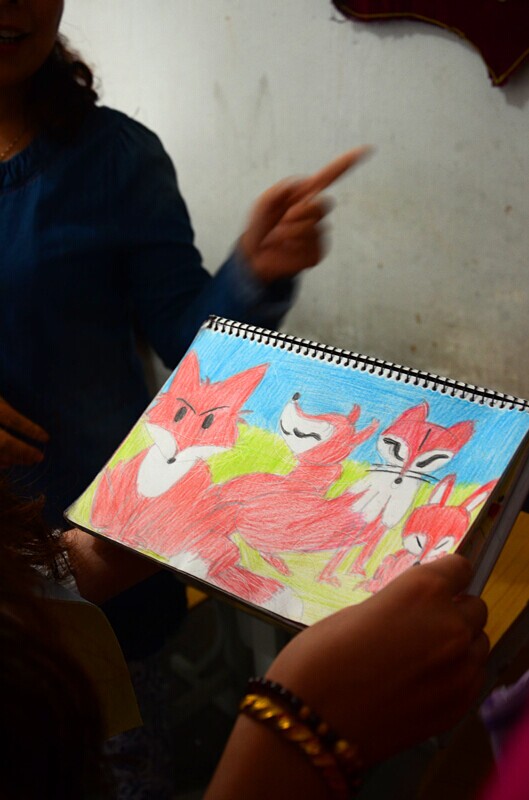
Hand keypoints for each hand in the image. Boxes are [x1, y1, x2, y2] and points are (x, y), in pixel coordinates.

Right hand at [0, 396, 48, 467]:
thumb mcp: (1, 398)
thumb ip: (8, 403)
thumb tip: (30, 407)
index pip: (14, 420)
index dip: (31, 430)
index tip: (46, 438)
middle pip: (4, 442)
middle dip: (23, 451)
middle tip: (40, 458)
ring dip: (12, 458)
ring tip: (28, 461)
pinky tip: (8, 464)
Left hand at [239, 146, 371, 282]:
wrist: (254, 256)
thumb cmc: (259, 228)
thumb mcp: (264, 202)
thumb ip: (281, 190)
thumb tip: (304, 191)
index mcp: (304, 196)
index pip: (329, 177)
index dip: (346, 163)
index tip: (366, 149)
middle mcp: (315, 213)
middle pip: (321, 205)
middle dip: (297, 214)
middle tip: (280, 222)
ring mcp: (318, 234)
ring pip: (312, 227)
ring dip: (288, 231)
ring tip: (277, 238)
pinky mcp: (316, 253)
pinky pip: (309, 244)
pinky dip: (291, 245)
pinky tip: (285, 249)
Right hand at [266, 555, 488, 767]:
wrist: (312, 722)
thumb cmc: (320, 657)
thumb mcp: (360, 611)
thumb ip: (399, 607)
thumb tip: (414, 613)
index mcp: (422, 591)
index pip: (459, 568)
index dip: (447, 577)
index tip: (438, 586)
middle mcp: (451, 624)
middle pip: (475, 608)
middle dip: (455, 612)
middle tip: (424, 625)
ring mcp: (460, 669)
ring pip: (479, 645)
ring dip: (459, 645)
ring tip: (423, 657)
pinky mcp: (459, 706)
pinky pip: (473, 679)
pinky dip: (456, 676)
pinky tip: (423, 683)